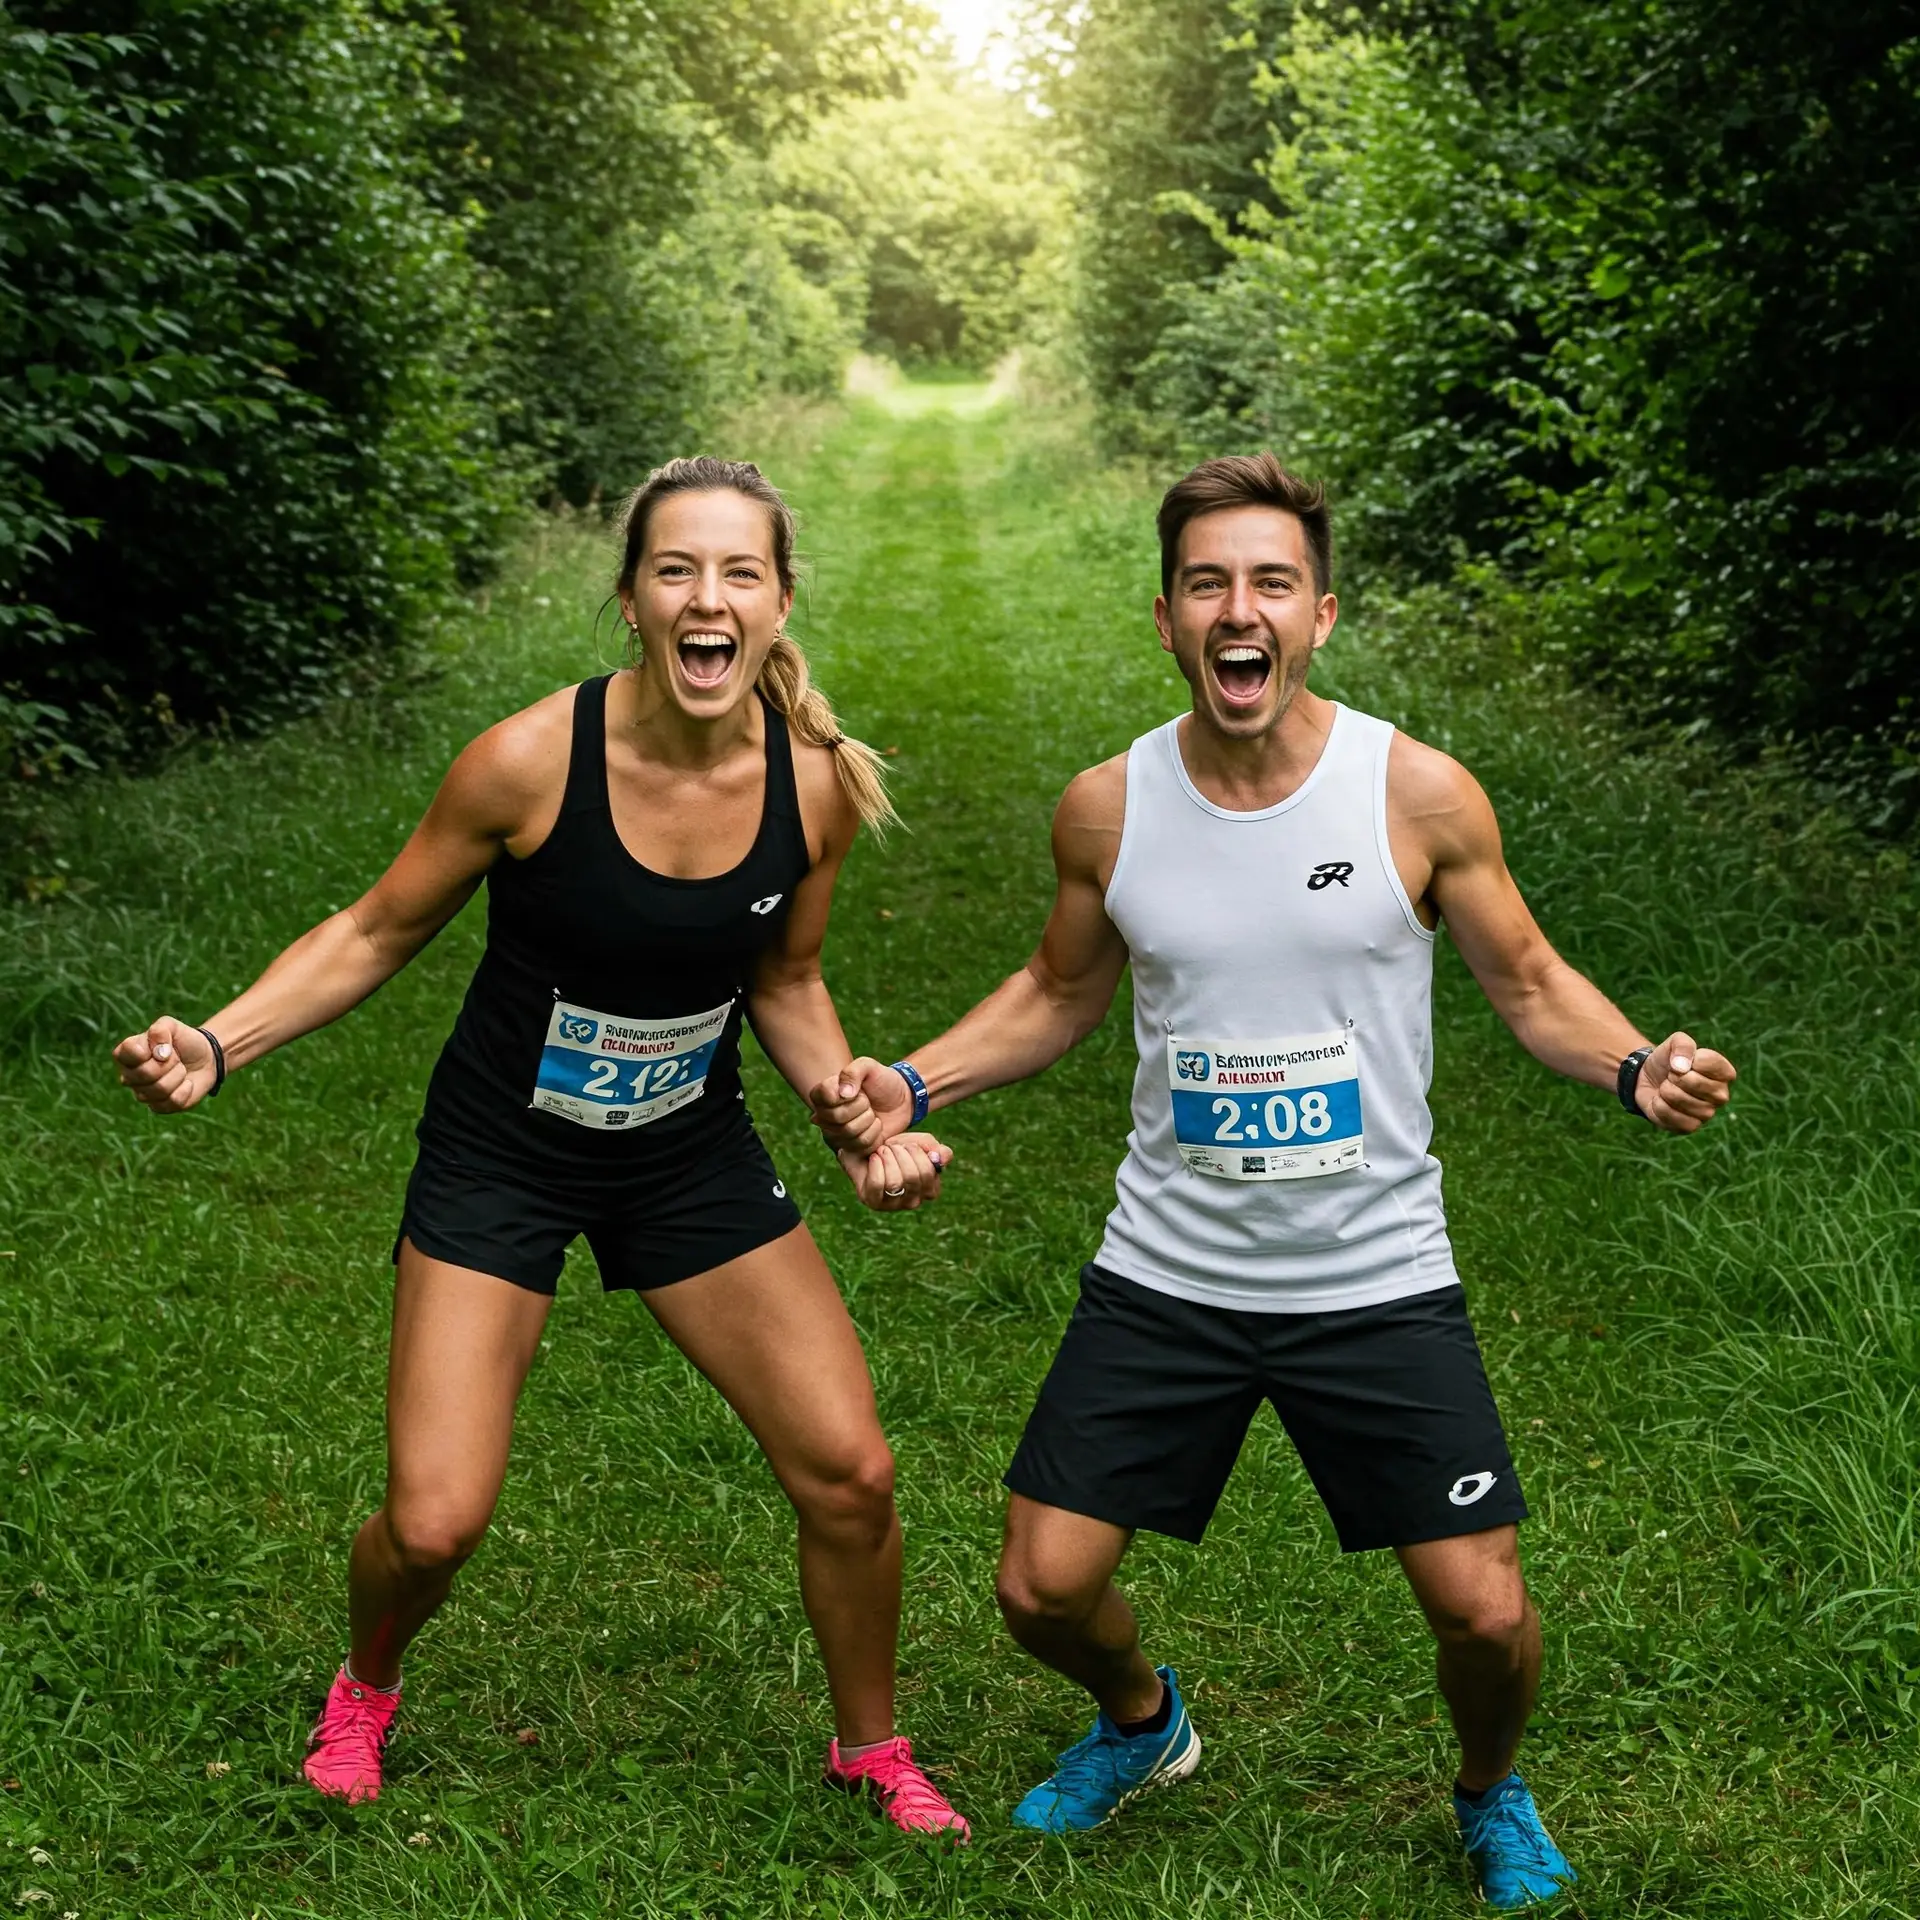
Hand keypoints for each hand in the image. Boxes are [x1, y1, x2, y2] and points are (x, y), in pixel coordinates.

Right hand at [113, 1017, 219, 1113]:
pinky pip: (172, 1102)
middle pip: (145, 1073)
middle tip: (176, 1058)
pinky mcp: (159, 1106)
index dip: (148, 1049)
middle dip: (170, 1062)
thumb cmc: (183, 1041)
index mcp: (126, 1054)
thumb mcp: (172, 1026)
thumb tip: (159, 1050)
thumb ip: (160, 1029)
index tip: (163, 1046)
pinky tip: (187, 1083)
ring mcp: (143, 1093)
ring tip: (180, 1069)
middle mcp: (129, 1076)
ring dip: (178, 1075)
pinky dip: (186, 1090)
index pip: (126, 1053)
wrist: (205, 1059)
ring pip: (160, 1089)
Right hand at [811, 1056, 914, 1153]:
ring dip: (868, 1120)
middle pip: (837, 1117)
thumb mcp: (869, 1067)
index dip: (847, 1095)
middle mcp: (824, 1116)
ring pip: (848, 1132)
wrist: (901, 1100)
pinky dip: (874, 1134)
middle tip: (868, 1101)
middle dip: (861, 1106)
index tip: (858, 1090)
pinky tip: (875, 1126)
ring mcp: (836, 1134)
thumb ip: (853, 1072)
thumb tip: (843, 1094)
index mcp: (822, 1094)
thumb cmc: (882, 1080)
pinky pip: (860, 1146)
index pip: (826, 1098)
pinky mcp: (851, 1148)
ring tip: (872, 1112)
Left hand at [836, 1132, 951, 1211]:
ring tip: (882, 1151)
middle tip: (893, 1147)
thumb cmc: (896, 1149)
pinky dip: (876, 1166)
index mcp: (930, 1189)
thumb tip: (940, 1159)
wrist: (866, 1149)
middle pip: (913, 1177)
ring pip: (895, 1182)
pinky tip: (874, 1158)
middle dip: (901, 1154)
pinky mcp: (874, 1202)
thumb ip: (937, 1149)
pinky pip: (878, 1184)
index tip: (908, 1145)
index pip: (930, 1174)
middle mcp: (914, 1201)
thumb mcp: (920, 1143)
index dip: (918, 1153)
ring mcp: (893, 1205)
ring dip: (887, 1158)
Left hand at [1635, 1030, 1734, 1132]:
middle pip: (1697, 1084)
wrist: (1647, 1078)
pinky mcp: (1690, 1126)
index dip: (1691, 1059)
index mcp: (1724, 1073)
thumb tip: (1681, 1067)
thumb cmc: (1668, 1060)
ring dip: (1666, 1091)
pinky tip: (1660, 1101)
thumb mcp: (1675, 1042)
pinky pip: (1675, 1118)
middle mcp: (1721, 1095)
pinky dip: (1660, 1107)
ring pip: (1685, 1101)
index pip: (1712, 1064)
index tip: (1682, 1060)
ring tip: (1665, 1088)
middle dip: (1675, 1076)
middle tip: (1671, 1076)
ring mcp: (1707, 1113)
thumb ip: (1683, 1045)